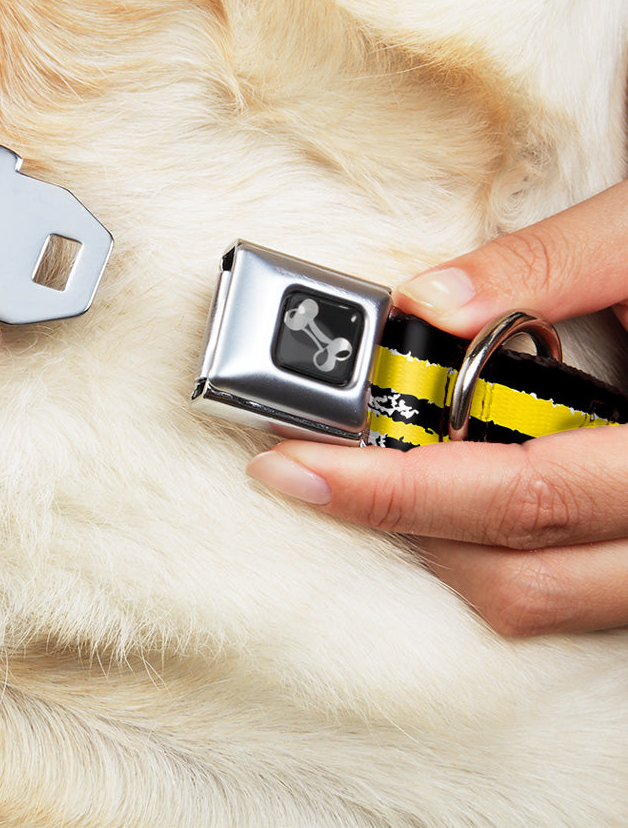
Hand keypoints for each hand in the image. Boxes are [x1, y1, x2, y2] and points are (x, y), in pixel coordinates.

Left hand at [248, 180, 627, 635]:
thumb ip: (547, 264)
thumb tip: (425, 302)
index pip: (525, 494)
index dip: (397, 489)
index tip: (295, 464)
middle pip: (522, 575)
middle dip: (395, 524)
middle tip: (303, 471)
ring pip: (544, 600)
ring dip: (442, 547)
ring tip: (367, 477)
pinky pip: (570, 590)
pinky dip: (496, 551)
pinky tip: (450, 490)